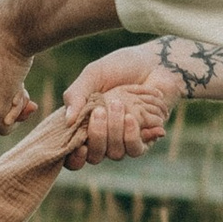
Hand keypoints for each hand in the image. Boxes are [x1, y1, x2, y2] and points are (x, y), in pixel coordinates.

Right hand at [60, 43, 177, 165]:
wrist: (154, 63)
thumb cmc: (120, 67)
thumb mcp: (93, 74)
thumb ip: (76, 94)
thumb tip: (68, 121)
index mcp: (83, 123)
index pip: (73, 155)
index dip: (74, 158)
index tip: (80, 146)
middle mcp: (102, 136)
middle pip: (95, 155)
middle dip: (97, 135)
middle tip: (101, 110)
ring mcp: (123, 140)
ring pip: (115, 153)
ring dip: (116, 132)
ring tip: (120, 105)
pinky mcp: (143, 139)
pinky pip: (136, 150)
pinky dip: (135, 136)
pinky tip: (135, 117)